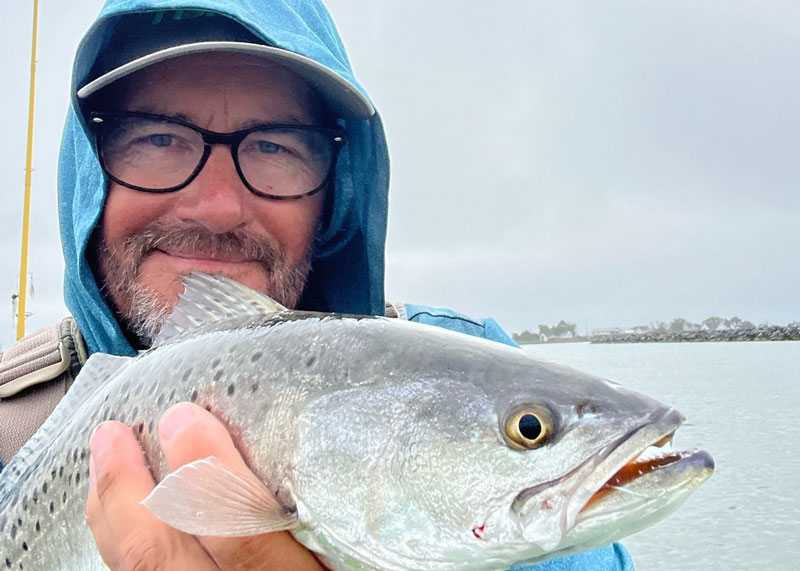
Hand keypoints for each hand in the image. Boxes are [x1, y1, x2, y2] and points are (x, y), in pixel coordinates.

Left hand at [87, 402, 324, 570]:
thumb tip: (331, 457)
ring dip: (112, 520)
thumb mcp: (360, 564)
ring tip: (105, 463)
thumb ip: (338, 529)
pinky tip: (117, 524)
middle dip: (130, 494)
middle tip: (113, 434)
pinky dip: (122, 555)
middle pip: (167, 564)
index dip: (207, 480)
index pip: (245, 542)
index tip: (185, 420)